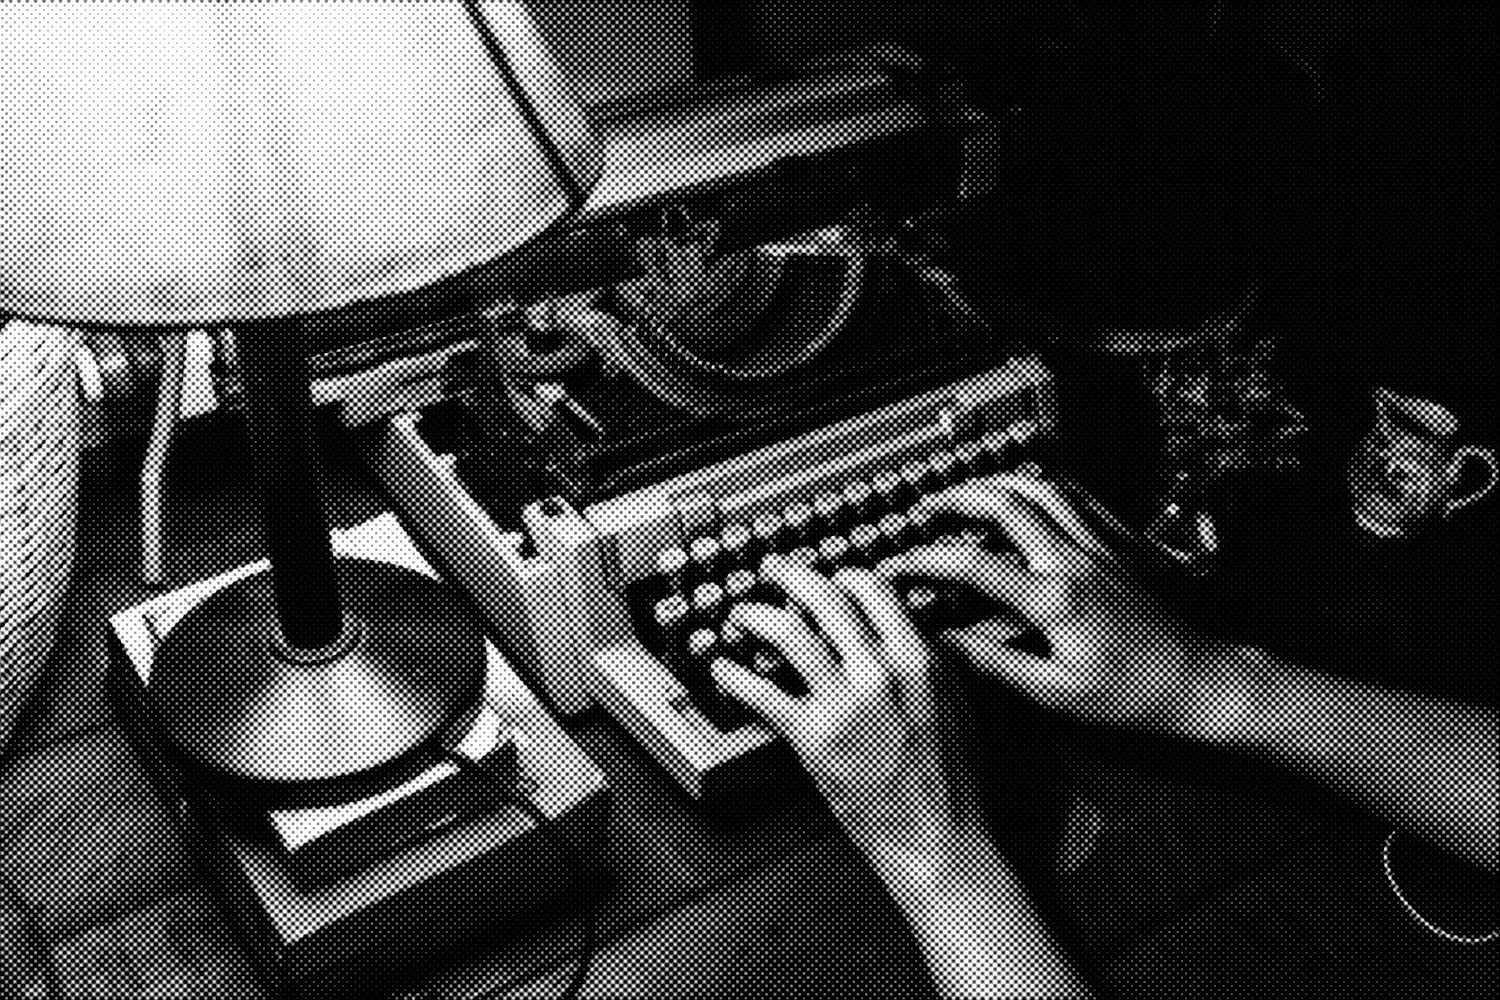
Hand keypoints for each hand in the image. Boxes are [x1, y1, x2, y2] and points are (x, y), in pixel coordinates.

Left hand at [713, 556, 986, 867]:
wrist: (939, 840)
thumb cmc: (952, 782)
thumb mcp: (959, 705)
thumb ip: (935, 662)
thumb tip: (916, 632)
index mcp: (918, 658)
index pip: (872, 589)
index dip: (843, 575)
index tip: (830, 575)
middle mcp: (879, 671)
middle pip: (824, 598)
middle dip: (790, 576)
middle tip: (773, 570)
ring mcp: (843, 704)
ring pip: (787, 634)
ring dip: (757, 615)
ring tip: (741, 612)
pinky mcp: (813, 740)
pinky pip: (762, 694)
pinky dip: (734, 675)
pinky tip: (722, 667)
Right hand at [881, 473, 1229, 737]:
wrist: (1196, 683)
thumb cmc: (1131, 697)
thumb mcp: (1053, 694)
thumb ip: (993, 664)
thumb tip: (943, 644)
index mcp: (1052, 600)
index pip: (971, 565)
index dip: (924, 561)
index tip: (897, 566)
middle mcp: (1073, 562)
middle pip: (1003, 505)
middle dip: (957, 499)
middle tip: (927, 509)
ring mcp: (1098, 548)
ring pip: (1040, 490)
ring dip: (997, 483)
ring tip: (969, 491)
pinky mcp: (1118, 546)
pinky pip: (1077, 498)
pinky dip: (1043, 487)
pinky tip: (1028, 492)